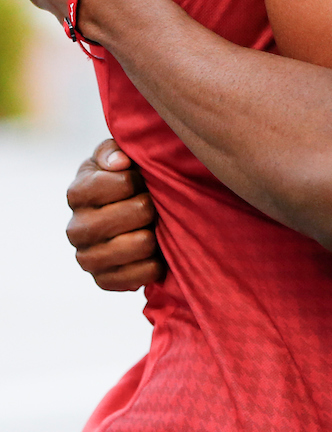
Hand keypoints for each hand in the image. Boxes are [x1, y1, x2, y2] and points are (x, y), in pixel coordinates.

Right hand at [66, 139, 164, 291]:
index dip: (140, 180)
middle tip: (152, 205)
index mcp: (77, 193)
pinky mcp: (102, 280)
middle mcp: (76, 228)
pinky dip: (154, 265)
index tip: (140, 180)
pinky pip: (139, 276)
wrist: (124, 213)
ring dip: (155, 234)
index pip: (122, 183)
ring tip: (152, 227)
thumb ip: (114, 151)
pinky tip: (154, 253)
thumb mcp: (116, 155)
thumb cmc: (123, 177)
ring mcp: (87, 257)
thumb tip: (119, 163)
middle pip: (138, 212)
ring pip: (141, 244)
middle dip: (152, 206)